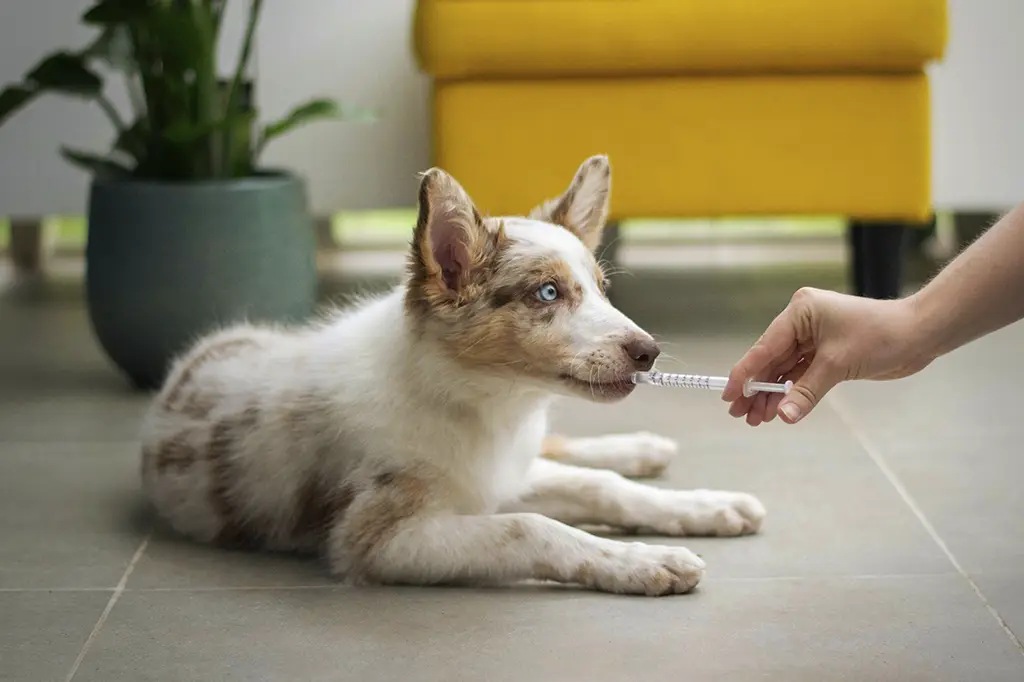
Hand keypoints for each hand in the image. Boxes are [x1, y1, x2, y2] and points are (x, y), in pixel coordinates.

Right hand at [722, 288, 931, 424]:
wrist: (919, 334)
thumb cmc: (882, 335)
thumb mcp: (838, 364)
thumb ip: (807, 391)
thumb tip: (784, 416)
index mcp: (800, 312)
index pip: (765, 347)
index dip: (745, 373)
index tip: (729, 395)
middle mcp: (802, 322)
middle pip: (770, 360)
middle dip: (757, 389)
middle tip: (740, 415)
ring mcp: (814, 337)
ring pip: (784, 370)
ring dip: (772, 395)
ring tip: (757, 419)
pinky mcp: (826, 353)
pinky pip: (801, 374)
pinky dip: (791, 392)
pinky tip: (779, 410)